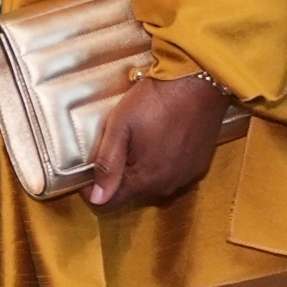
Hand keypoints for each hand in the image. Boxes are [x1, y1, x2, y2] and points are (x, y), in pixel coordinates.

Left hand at [89, 71, 227, 208]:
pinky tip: (161, 138)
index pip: (109, 203)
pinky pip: (172, 173)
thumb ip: (107, 165)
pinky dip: (162, 161)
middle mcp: (167, 185)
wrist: (199, 83)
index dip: (92, 190)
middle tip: (118, 142)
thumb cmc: (156, 101)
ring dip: (141, 168)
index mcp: (144, 179)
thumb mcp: (119, 126)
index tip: (87, 170)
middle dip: (119, 174)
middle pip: (131, 192)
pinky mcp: (198, 165)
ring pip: (152, 183)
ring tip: (140, 137)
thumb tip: (96, 198)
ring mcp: (185, 176)